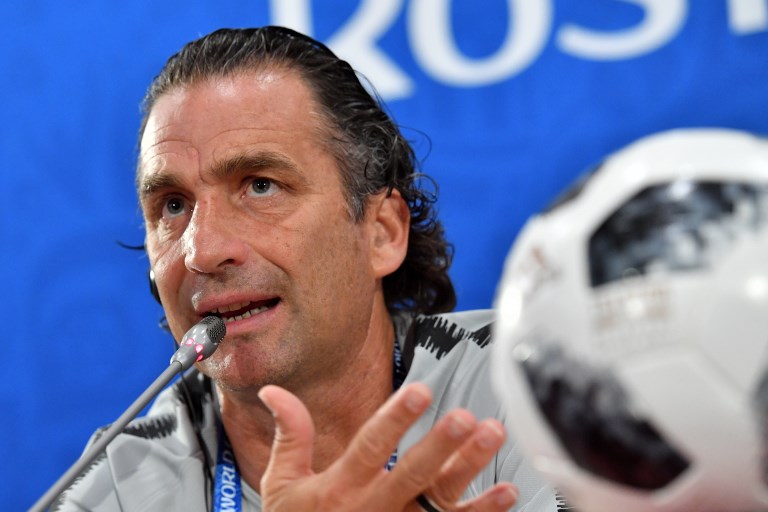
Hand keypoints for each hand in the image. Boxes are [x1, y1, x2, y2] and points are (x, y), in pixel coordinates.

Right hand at [258, 383, 518, 510]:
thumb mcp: (283, 485)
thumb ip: (290, 435)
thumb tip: (274, 391)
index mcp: (340, 488)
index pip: (370, 447)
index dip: (395, 419)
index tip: (419, 391)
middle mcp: (373, 509)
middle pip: (412, 474)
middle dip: (439, 445)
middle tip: (464, 417)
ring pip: (440, 500)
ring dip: (469, 469)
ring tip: (492, 436)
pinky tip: (507, 492)